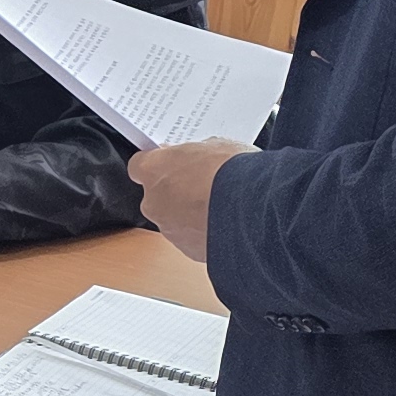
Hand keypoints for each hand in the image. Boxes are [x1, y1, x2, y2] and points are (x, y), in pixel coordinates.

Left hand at [127, 140, 246, 261]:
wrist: (255, 210)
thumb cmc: (234, 173)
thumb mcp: (215, 146)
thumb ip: (195, 154)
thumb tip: (197, 158)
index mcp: (153, 169)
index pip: (140, 165)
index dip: (158, 165)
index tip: (172, 164)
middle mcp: (153, 202)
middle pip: (156, 196)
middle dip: (175, 192)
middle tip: (202, 185)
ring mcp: (169, 229)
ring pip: (174, 219)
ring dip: (190, 214)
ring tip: (219, 206)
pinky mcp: (187, 249)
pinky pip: (191, 238)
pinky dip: (203, 233)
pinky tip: (225, 224)